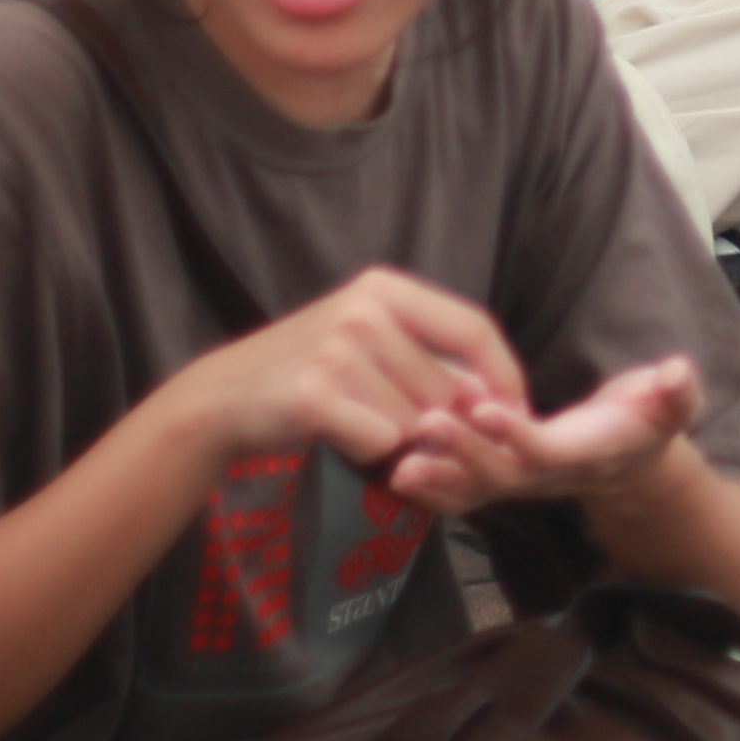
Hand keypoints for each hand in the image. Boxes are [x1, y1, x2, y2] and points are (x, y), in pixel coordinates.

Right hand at [167, 266, 534, 469]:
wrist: (222, 398)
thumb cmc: (309, 370)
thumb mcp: (368, 338)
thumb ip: (427, 353)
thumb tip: (491, 393)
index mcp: (384, 287)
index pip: (474, 327)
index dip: (504, 373)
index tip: (517, 409)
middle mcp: (363, 310)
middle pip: (448, 384)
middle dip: (443, 421)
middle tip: (409, 428)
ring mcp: (337, 351)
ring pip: (417, 418)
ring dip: (402, 438)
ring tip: (362, 424)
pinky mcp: (315, 396)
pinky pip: (382, 441)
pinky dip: (371, 452)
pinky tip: (343, 438)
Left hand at [383, 353, 708, 516]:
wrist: (633, 460)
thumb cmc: (651, 421)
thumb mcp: (675, 403)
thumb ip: (678, 391)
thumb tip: (678, 373)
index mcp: (588, 453)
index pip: (547, 449)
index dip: (516, 434)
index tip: (484, 409)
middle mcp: (551, 475)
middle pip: (502, 474)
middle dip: (465, 452)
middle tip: (427, 424)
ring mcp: (524, 482)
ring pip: (476, 488)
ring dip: (438, 476)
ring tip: (399, 460)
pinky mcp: (504, 478)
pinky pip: (464, 491)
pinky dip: (431, 488)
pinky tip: (395, 472)